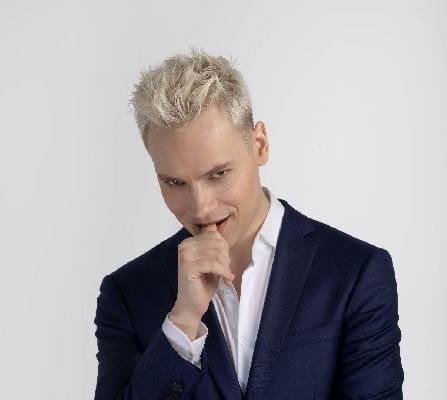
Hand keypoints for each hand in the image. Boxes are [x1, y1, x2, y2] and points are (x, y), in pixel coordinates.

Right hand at [169, 222, 233, 339]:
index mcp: (188, 242)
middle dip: (226, 257)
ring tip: (226, 275)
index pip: (214, 235)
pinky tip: (225, 279)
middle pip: (216, 243)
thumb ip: (212, 244)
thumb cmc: (202, 284)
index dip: (224, 248)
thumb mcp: (211, 260)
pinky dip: (223, 272)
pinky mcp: (188, 267)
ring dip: (226, 266)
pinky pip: (213, 264)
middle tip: (226, 270)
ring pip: (216, 253)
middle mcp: (184, 246)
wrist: (191, 306)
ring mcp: (185, 256)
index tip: (225, 262)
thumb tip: (214, 225)